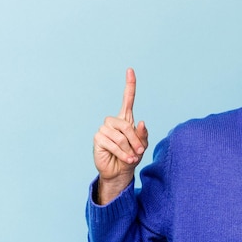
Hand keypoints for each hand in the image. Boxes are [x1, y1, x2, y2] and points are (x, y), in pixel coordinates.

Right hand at [93, 68, 148, 203]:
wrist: (120, 172)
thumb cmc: (131, 156)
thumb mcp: (141, 146)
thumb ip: (143, 135)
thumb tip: (141, 122)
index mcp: (125, 119)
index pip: (127, 100)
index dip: (129, 85)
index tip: (130, 70)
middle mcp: (113, 122)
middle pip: (126, 125)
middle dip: (135, 140)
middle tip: (139, 152)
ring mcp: (104, 129)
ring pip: (120, 136)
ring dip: (129, 149)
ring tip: (132, 157)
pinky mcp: (98, 138)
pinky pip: (112, 144)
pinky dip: (122, 153)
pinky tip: (125, 159)